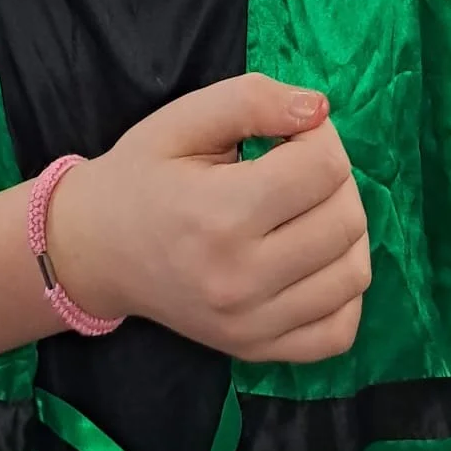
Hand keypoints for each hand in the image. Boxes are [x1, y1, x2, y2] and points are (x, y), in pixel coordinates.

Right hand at [47, 75, 369, 362]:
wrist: (97, 251)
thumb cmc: (141, 177)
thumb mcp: (181, 120)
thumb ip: (251, 100)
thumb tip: (320, 109)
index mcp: (220, 213)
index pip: (323, 168)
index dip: (318, 135)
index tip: (289, 134)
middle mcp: (240, 278)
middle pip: (346, 219)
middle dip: (335, 178)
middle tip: (298, 167)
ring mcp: (251, 324)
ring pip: (353, 274)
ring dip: (346, 230)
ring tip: (308, 209)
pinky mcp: (256, 350)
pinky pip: (339, 331)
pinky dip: (343, 292)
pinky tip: (315, 260)